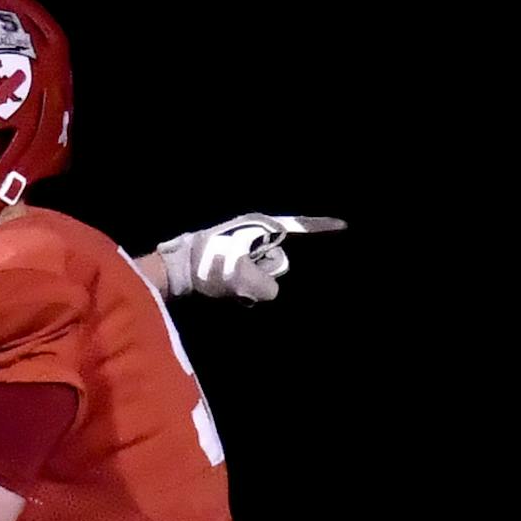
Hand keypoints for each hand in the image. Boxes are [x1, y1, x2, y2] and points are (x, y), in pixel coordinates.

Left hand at [157, 213, 344, 302]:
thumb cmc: (208, 265)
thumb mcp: (240, 276)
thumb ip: (265, 286)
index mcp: (261, 226)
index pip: (300, 225)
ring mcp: (243, 248)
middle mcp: (255, 233)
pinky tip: (238, 295)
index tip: (346, 227)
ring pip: (267, 269)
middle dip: (280, 268)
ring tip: (246, 290)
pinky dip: (249, 288)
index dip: (322, 227)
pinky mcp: (232, 263)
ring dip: (260, 282)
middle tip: (265, 279)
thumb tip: (272, 293)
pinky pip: (252, 277)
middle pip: (283, 253)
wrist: (174, 271)